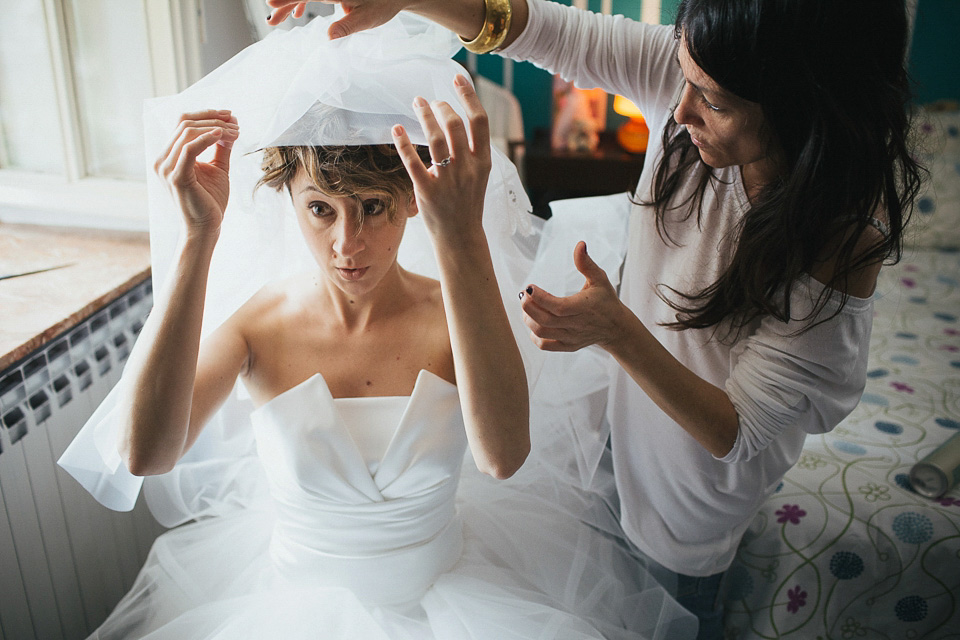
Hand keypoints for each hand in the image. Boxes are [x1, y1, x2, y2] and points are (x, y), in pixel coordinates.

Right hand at [154, 110, 238, 235]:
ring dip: (215, 127)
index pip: (183, 123)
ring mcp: (166, 167)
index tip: (231, 115)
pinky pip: (189, 148)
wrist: (206, 227)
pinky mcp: (176, 176)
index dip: (207, 115)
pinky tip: (222, 135)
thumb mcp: (218, 167)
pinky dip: (206, 138)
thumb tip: (230, 126)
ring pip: (187, 132)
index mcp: (169, 155)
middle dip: (213, 118)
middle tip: (235, 122)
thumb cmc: (211, 200)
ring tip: (235, 131)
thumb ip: (221, 147)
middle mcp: (162, 159)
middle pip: (185, 123)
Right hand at [265, 0, 406, 38]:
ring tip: (276, 20)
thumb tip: (330, 38)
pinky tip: (297, 15)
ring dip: (290, 4)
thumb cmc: (382, 5)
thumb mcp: (366, 19)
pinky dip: (302, 2)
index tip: (271, 4)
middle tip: (271, 20)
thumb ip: (346, 27)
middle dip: (284, 3)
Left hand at [391, 74, 490, 243]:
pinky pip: (413, 162)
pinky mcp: (428, 192)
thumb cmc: (467, 204)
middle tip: (430, 101)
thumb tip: (454, 121)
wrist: (460, 238)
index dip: (469, 96)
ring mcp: (448, 180)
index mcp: (483, 162)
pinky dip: (404, 143)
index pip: (479, 121)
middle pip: (455, 125)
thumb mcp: (478, 176)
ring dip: (424, 116)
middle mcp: (468, 169)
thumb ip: (471, 152)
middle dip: (441, 106)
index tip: (457, 78)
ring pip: (435, 138)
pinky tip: (396, 129)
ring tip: (417, 104)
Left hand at [520, 241, 626, 351]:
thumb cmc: (605, 300)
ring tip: (527, 306)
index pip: (558, 307)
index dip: (540, 298)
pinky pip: (545, 345)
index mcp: (584, 307)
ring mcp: (571, 338)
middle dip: (528, 306)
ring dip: (528, 319)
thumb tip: (580, 244)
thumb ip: (586, 263)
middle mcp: (577, 325)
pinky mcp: (568, 346)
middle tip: (523, 294)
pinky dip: (534, 336)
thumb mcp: (600, 279)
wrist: (615, 327)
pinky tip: (533, 322)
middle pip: (545, 321)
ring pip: (542, 333)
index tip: (529, 287)